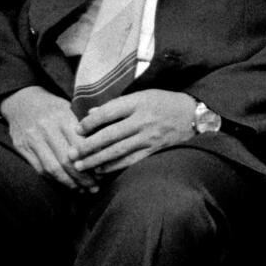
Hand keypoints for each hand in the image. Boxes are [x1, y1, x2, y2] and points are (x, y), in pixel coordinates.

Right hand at [0, 86, 98, 191]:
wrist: (21, 99)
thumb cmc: (52, 105)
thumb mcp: (69, 108)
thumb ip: (83, 126)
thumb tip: (103, 146)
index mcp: (62, 117)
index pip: (80, 144)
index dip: (92, 161)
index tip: (102, 172)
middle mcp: (46, 128)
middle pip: (66, 160)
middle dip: (82, 177)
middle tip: (94, 187)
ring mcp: (32, 139)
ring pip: (52, 167)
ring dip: (68, 182)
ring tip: (82, 189)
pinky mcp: (21, 147)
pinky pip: (39, 168)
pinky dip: (53, 179)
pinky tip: (64, 184)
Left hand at [70, 89, 195, 175]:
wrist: (194, 115)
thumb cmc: (165, 103)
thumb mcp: (143, 95)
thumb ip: (118, 104)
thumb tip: (92, 112)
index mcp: (138, 102)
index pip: (108, 112)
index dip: (89, 122)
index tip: (77, 130)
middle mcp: (143, 120)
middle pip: (109, 135)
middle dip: (87, 146)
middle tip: (71, 154)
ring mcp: (149, 137)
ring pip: (117, 151)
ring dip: (96, 160)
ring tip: (80, 166)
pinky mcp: (155, 150)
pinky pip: (130, 161)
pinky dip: (114, 166)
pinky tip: (101, 170)